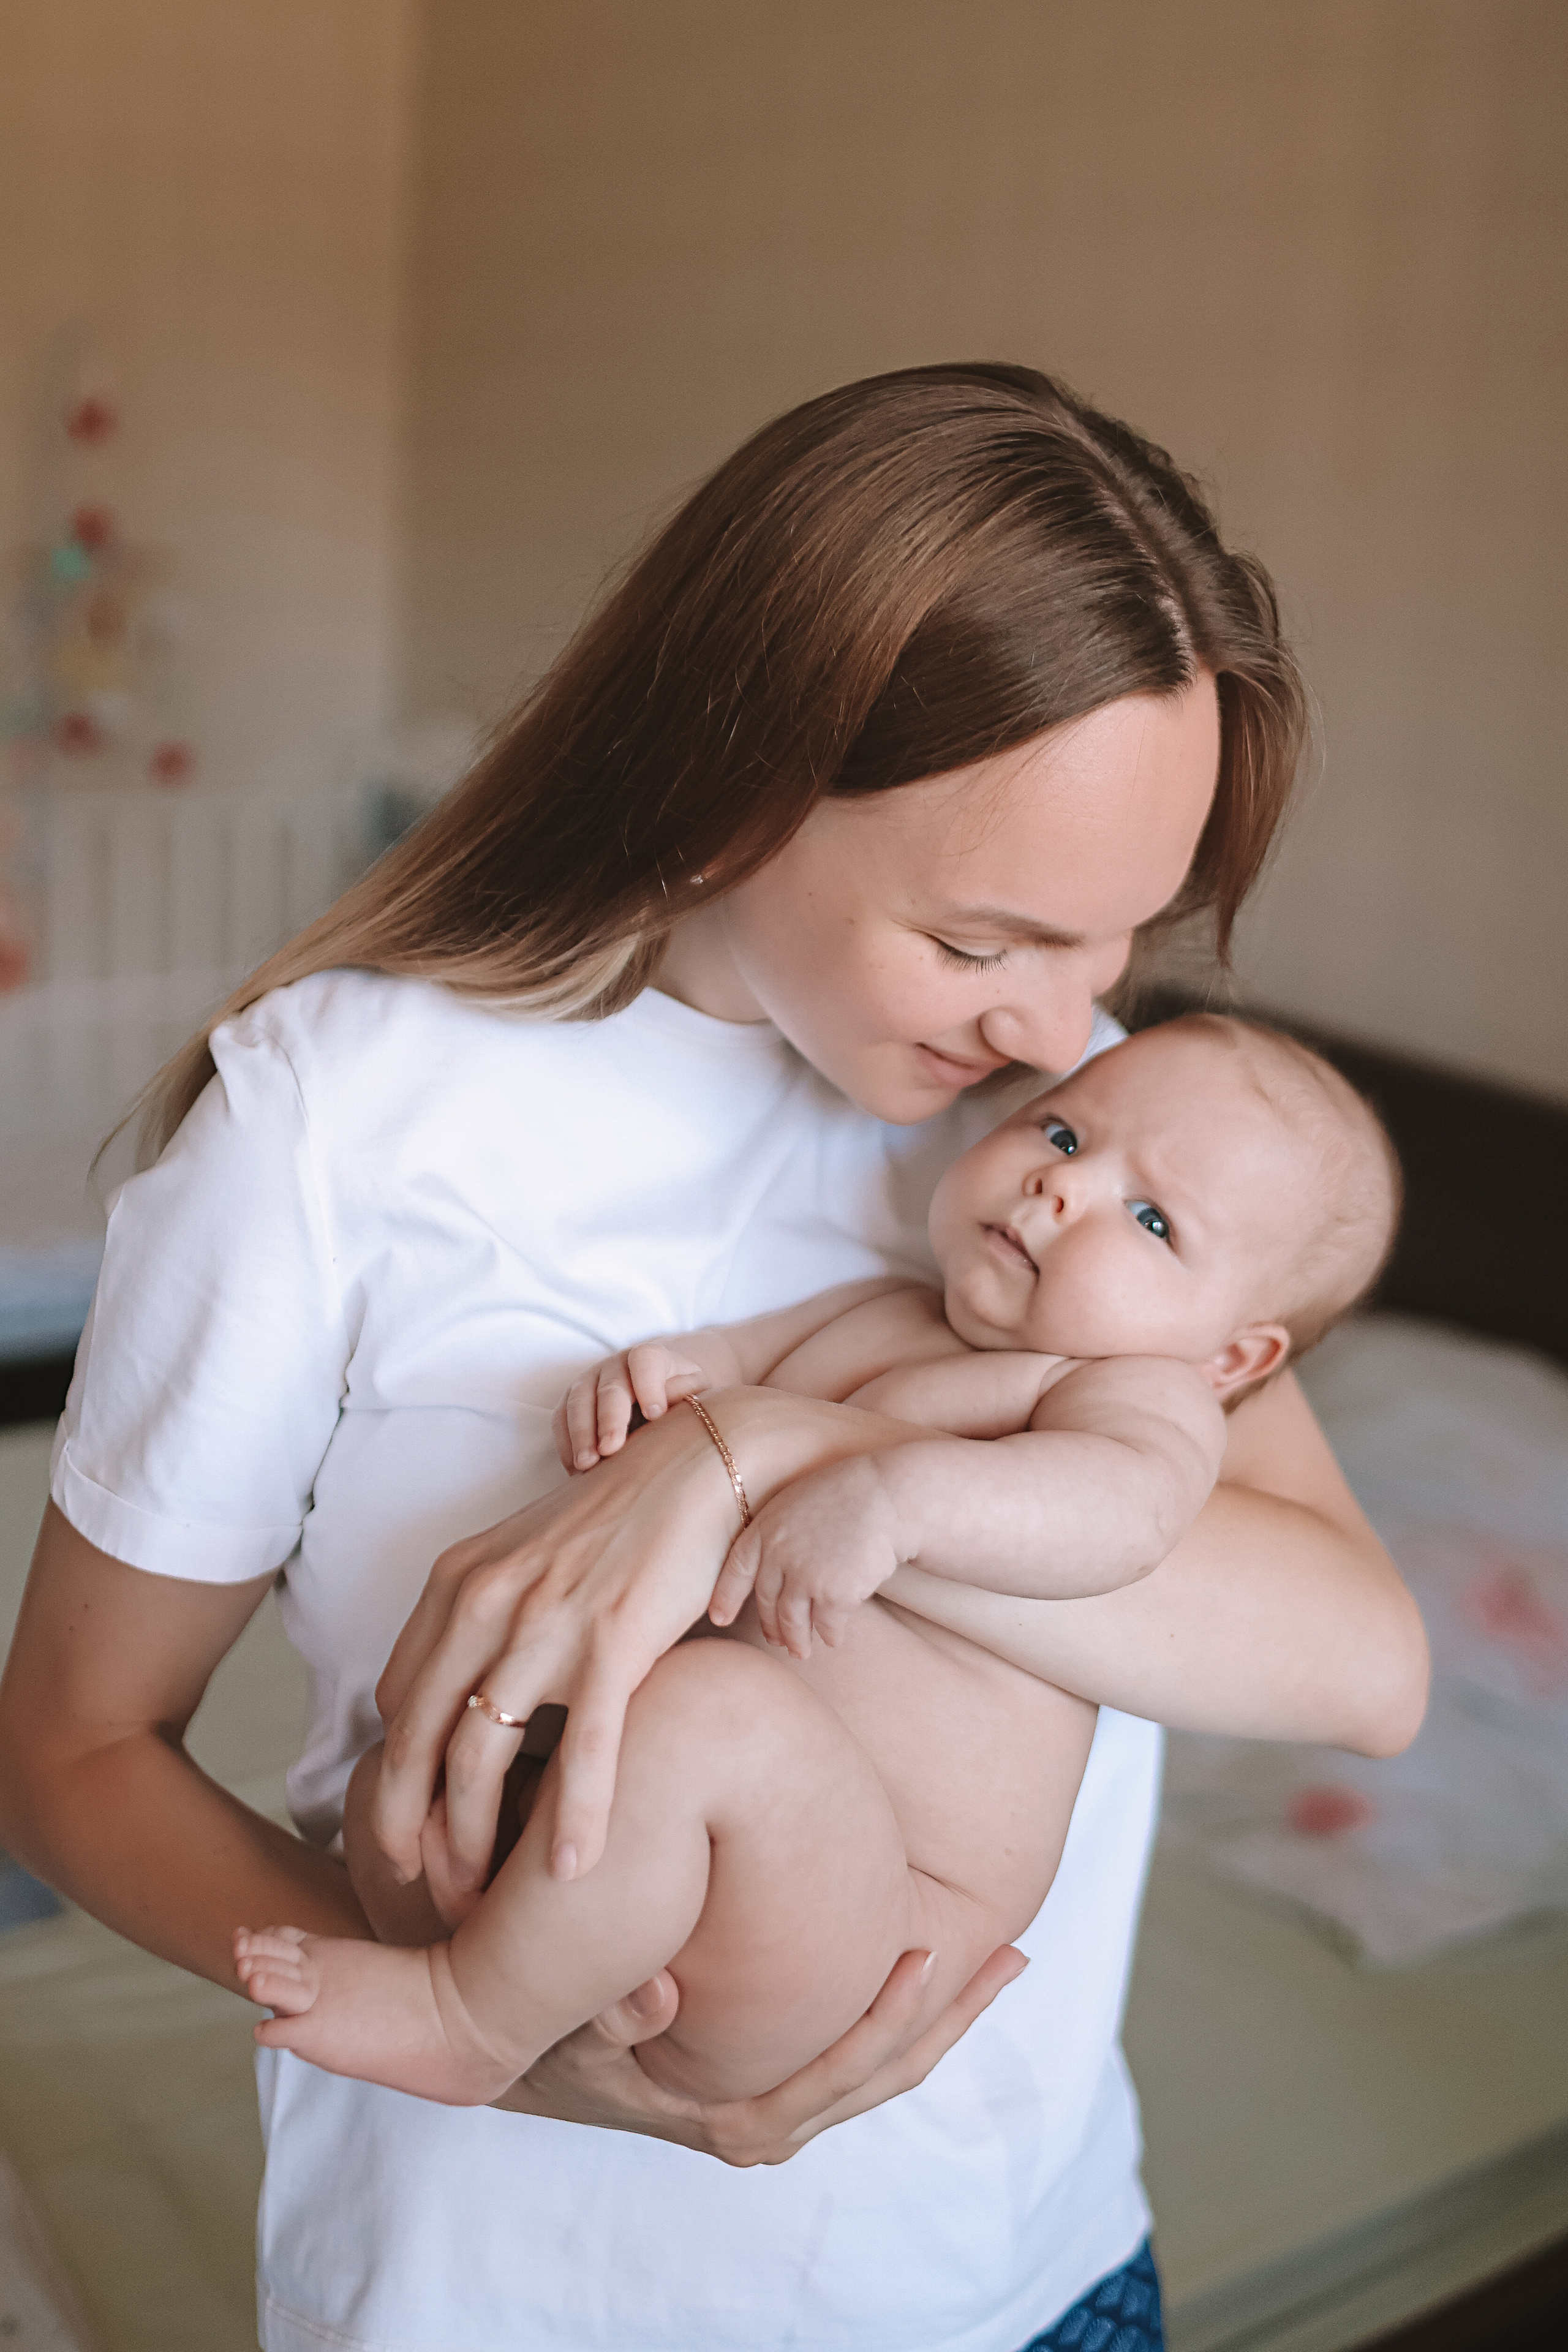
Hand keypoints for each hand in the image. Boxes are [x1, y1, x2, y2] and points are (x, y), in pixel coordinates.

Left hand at [372, 1398, 759, 1891]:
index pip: (396, 1699)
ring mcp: (547, 1624)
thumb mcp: (526, 1558)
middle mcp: (487, 1602)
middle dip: (403, 1827)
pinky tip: (572, 1874)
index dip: (392, 1773)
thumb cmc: (619, 1522)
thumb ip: (486, 1620)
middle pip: (415, 1740)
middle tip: (415, 1885)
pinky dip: (573, 1821)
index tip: (404, 1824)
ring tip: (477, 1900)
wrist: (699, 1466)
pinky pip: (583, 1752)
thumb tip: (464, 1697)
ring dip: (471, 1843)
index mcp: (458, 1582)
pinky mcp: (614, 1642)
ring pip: (479, 1760)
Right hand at [495, 1943, 1028, 2161]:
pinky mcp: (770, 2085)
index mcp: (737, 2118)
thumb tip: (658, 2000)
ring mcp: (774, 2111)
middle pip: (886, 2077)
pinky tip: (930, 1971)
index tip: (932, 1952)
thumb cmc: (553, 2030)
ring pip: (882, 2072)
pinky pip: (854, 2059)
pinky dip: (899, 2019)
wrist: (518, 2055)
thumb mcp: (572, 2024)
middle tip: (1014, 1953)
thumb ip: (613, 2011)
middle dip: (953, 2018)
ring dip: (943, 2019)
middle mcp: (766, 2126)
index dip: (891, 2015)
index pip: (840, 2073)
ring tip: (1002, 1959)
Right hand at [553, 1344, 710, 1471]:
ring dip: (580, 1434)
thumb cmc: (682, 1396)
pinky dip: (566, 1444)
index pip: (646, 1361)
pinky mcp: (572, 1401)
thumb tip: (664, 1405)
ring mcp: (590, 1380)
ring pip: (578, 1401)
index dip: (649, 1386)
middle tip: (611, 1449)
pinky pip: (560, 1419)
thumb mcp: (695, 1391)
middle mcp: (616, 1364)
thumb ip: (686, 1393)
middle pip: (609, 1387)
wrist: (662, 1392)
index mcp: (650, 1358)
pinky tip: (575, 1470)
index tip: (656, 1416)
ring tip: (586, 1465)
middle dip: (609, 1418)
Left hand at [710, 1454, 906, 1658]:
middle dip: (772, 1626)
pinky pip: (828, 1625)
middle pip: (768, 1602)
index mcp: (766, 1527)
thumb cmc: (851, 1493)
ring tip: (802, 1651)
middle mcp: (778, 1554)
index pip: (736, 1570)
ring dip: (798, 1640)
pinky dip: (831, 1635)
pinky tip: (834, 1639)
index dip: (725, 1597)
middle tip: (778, 1640)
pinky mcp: (835, 1594)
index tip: (719, 1619)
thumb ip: (781, 1533)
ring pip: (794, 1622)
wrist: (890, 1494)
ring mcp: (805, 1576)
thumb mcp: (801, 1501)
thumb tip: (775, 1569)